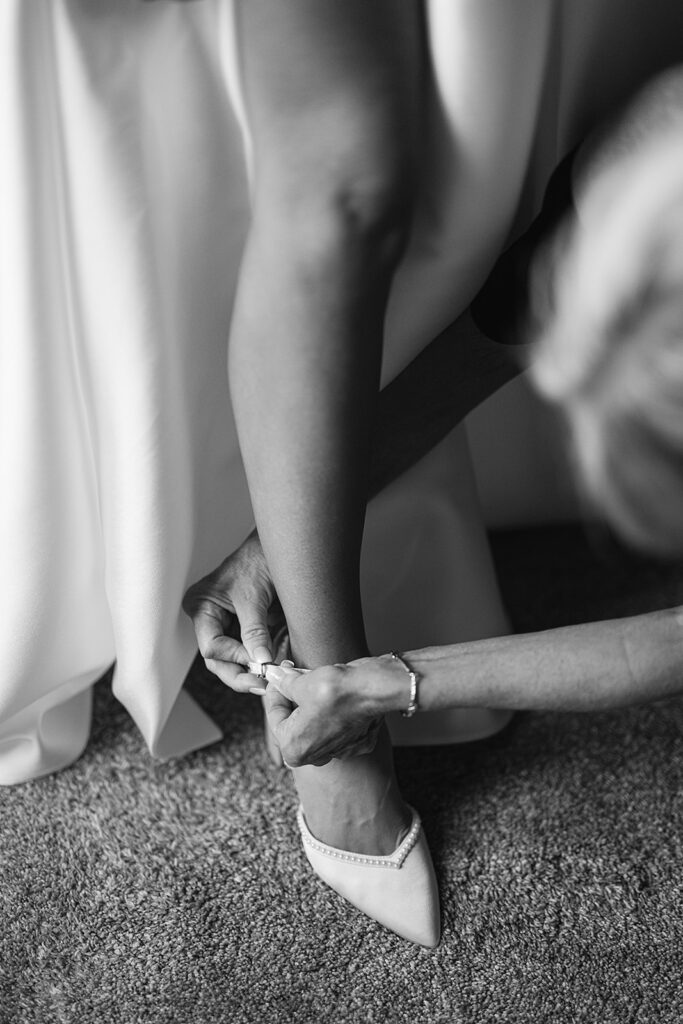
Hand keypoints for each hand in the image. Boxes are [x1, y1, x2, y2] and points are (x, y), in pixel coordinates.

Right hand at [182, 530, 287, 691]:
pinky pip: (243, 652)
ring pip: (229, 661)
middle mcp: (208, 618)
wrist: (278, 548)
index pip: (211, 646)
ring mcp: (223, 624)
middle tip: (262, 685)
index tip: (260, 664)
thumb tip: (261, 661)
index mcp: (201, 607)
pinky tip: (268, 671)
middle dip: (239, 674)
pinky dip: (255, 663)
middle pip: (217, 659)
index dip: (235, 658)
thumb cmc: (258, 560)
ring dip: (248, 673)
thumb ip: (255, 630)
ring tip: (267, 682)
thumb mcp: (254, 597)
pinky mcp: (240, 628)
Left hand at [264, 660, 383, 766]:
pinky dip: (336, 711)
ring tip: (314, 682)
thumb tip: (277, 677)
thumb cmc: (337, 690)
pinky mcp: (358, 743)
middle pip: (296, 723)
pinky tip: (336, 696)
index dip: (275, 691)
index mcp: (294, 749)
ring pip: (318, 725)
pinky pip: (339, 726)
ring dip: (313, 705)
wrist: (375, 689)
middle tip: (292, 677)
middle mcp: (316, 757)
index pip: (275, 715)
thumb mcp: (300, 682)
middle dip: (293, 699)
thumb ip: (284, 683)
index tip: (277, 677)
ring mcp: (339, 751)